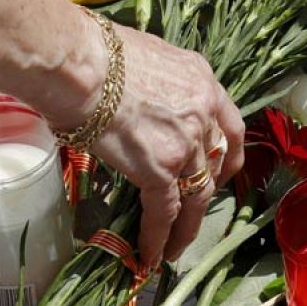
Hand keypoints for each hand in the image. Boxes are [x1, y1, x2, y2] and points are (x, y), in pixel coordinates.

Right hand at [86, 26, 244, 269]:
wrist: (78, 63)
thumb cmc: (93, 52)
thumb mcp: (143, 58)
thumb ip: (154, 84)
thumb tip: (134, 101)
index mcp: (201, 78)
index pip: (228, 124)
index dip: (226, 153)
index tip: (220, 170)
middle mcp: (204, 109)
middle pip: (217, 163)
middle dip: (208, 192)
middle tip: (195, 215)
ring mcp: (186, 142)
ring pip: (197, 194)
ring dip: (187, 226)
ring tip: (175, 248)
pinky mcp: (161, 168)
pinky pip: (166, 211)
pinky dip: (159, 236)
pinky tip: (152, 254)